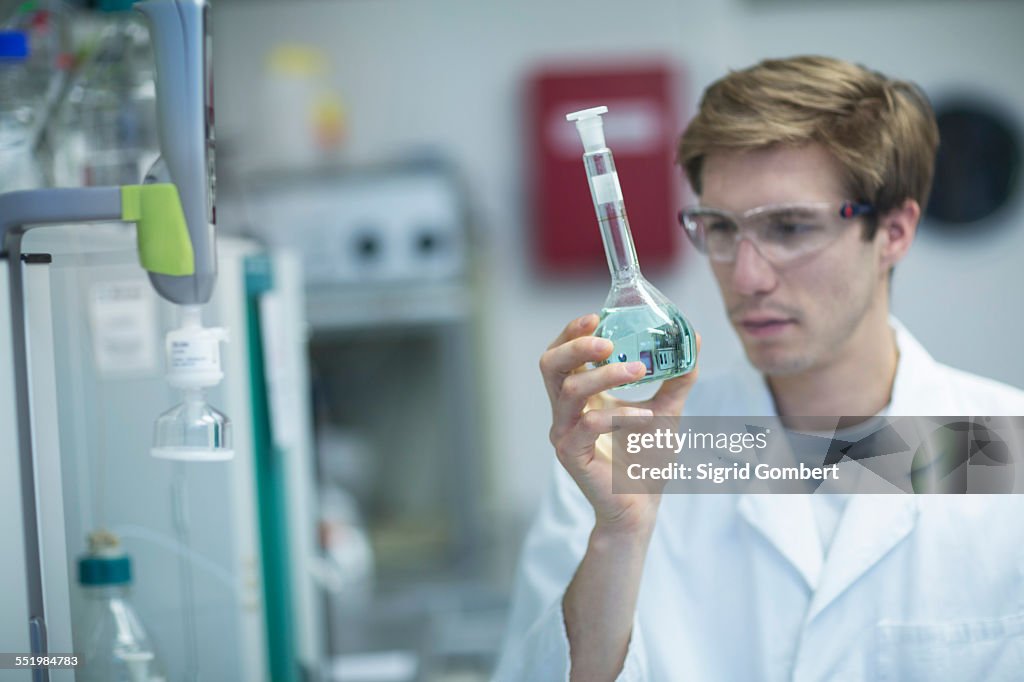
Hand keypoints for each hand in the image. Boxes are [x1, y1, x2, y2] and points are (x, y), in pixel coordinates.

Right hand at [540, 313, 700, 535]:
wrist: (641, 509)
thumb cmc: (646, 460)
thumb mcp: (668, 410)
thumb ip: (678, 377)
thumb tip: (696, 339)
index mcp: (580, 395)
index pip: (562, 353)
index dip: (572, 332)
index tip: (598, 315)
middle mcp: (565, 411)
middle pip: (550, 364)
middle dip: (575, 345)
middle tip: (607, 341)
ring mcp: (564, 433)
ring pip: (569, 390)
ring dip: (605, 375)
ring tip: (639, 370)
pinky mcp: (570, 455)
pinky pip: (588, 425)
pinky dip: (619, 416)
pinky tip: (645, 419)